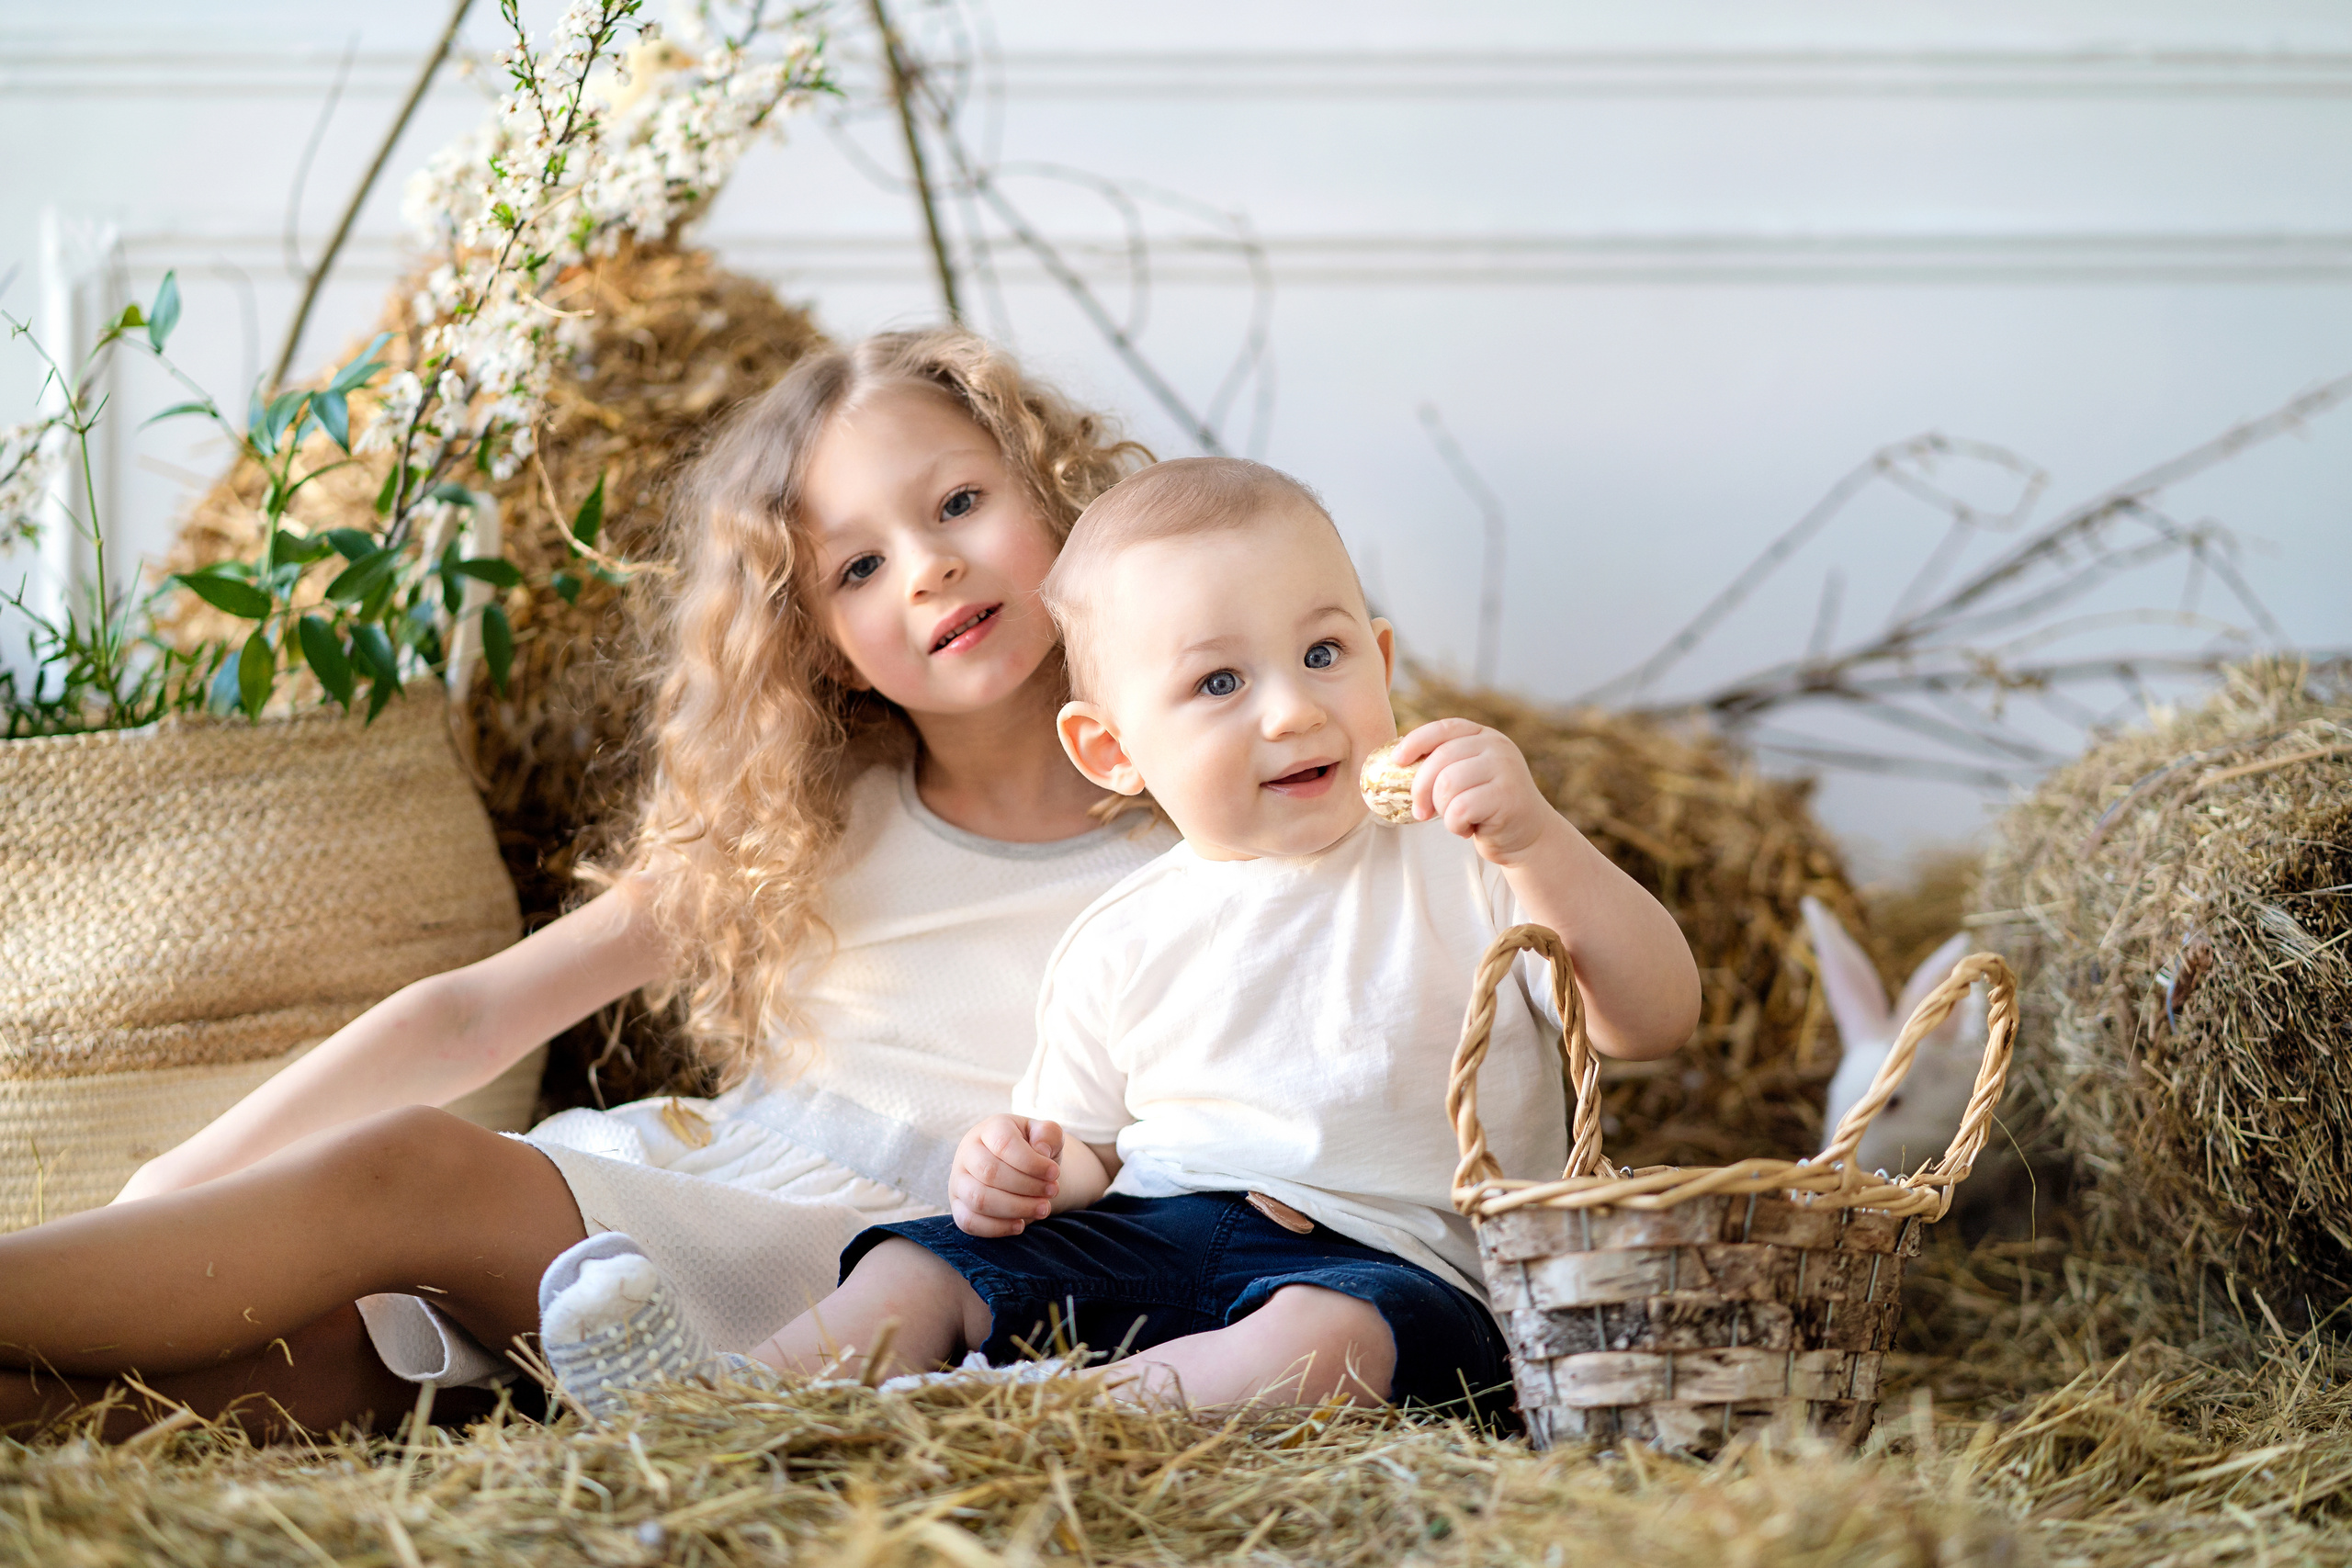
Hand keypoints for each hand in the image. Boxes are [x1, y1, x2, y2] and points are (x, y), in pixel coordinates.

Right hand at [950, 1115, 1062, 1236]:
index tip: (1055, 1173)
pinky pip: (969, 1222)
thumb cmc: (1033, 1148)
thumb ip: (1049, 1134)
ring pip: (979, 1199)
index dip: (1032, 1162)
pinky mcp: (957, 1206)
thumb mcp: (1046, 1134)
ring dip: (1016, 1208)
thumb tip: (1041, 1151)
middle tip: (1053, 1191)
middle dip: (1027, 1187)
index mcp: (990, 1129)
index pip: (1004, 1144)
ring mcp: (958, 1180)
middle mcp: (967, 1152)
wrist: (1018, 1167)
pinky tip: (1020, 1224)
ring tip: (1043, 1209)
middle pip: (990, 1173)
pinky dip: (997, 1228)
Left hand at [1393, 718, 1562, 866]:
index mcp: (1484, 736)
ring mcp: (1505, 769)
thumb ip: (1445, 764)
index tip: (1397, 761)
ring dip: (1442, 810)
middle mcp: (1497, 747)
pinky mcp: (1507, 796)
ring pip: (1447, 784)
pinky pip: (1460, 809)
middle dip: (1421, 789)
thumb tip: (1397, 764)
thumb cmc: (1487, 809)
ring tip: (1456, 819)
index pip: (1443, 729)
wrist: (1528, 837)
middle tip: (1420, 812)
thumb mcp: (1468, 777)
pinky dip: (1456, 825)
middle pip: (1439, 759)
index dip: (1415, 742)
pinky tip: (1469, 829)